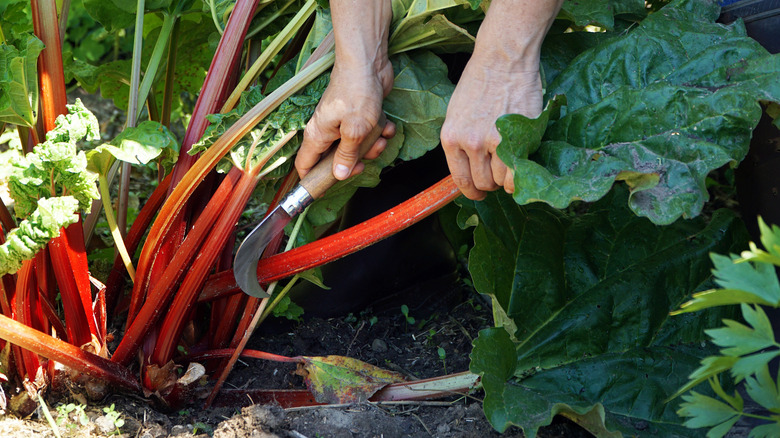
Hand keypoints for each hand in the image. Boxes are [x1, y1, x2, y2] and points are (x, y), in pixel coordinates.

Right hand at [295, 0, 395, 180]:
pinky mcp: (359, 116)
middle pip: (335, 160)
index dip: (312, 181)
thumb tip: (338, 176)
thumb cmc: (357, 93)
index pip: (305, 165)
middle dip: (354, 164)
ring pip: (356, 148)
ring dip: (372, 147)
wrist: (369, 63)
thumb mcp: (354, 130)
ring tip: (380, 137)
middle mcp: (327, 131)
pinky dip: (378, 132)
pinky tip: (386, 124)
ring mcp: (343, 123)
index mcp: (317, 135)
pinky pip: (367, 134)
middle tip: (365, 163)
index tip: (325, 192)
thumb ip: (346, 155)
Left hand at [441, 59, 542, 199]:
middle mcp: (469, 143)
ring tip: (511, 163)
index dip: (472, 192)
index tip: (479, 193)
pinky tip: (521, 166)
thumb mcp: (457, 114)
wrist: (503, 59)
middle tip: (498, 173)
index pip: (460, 180)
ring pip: (499, 181)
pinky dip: (519, 177)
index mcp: (450, 138)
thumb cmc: (481, 82)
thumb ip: (462, 142)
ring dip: (506, 178)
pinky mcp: (516, 138)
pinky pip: (516, 175)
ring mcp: (492, 142)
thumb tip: (470, 169)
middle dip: (490, 183)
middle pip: (482, 184)